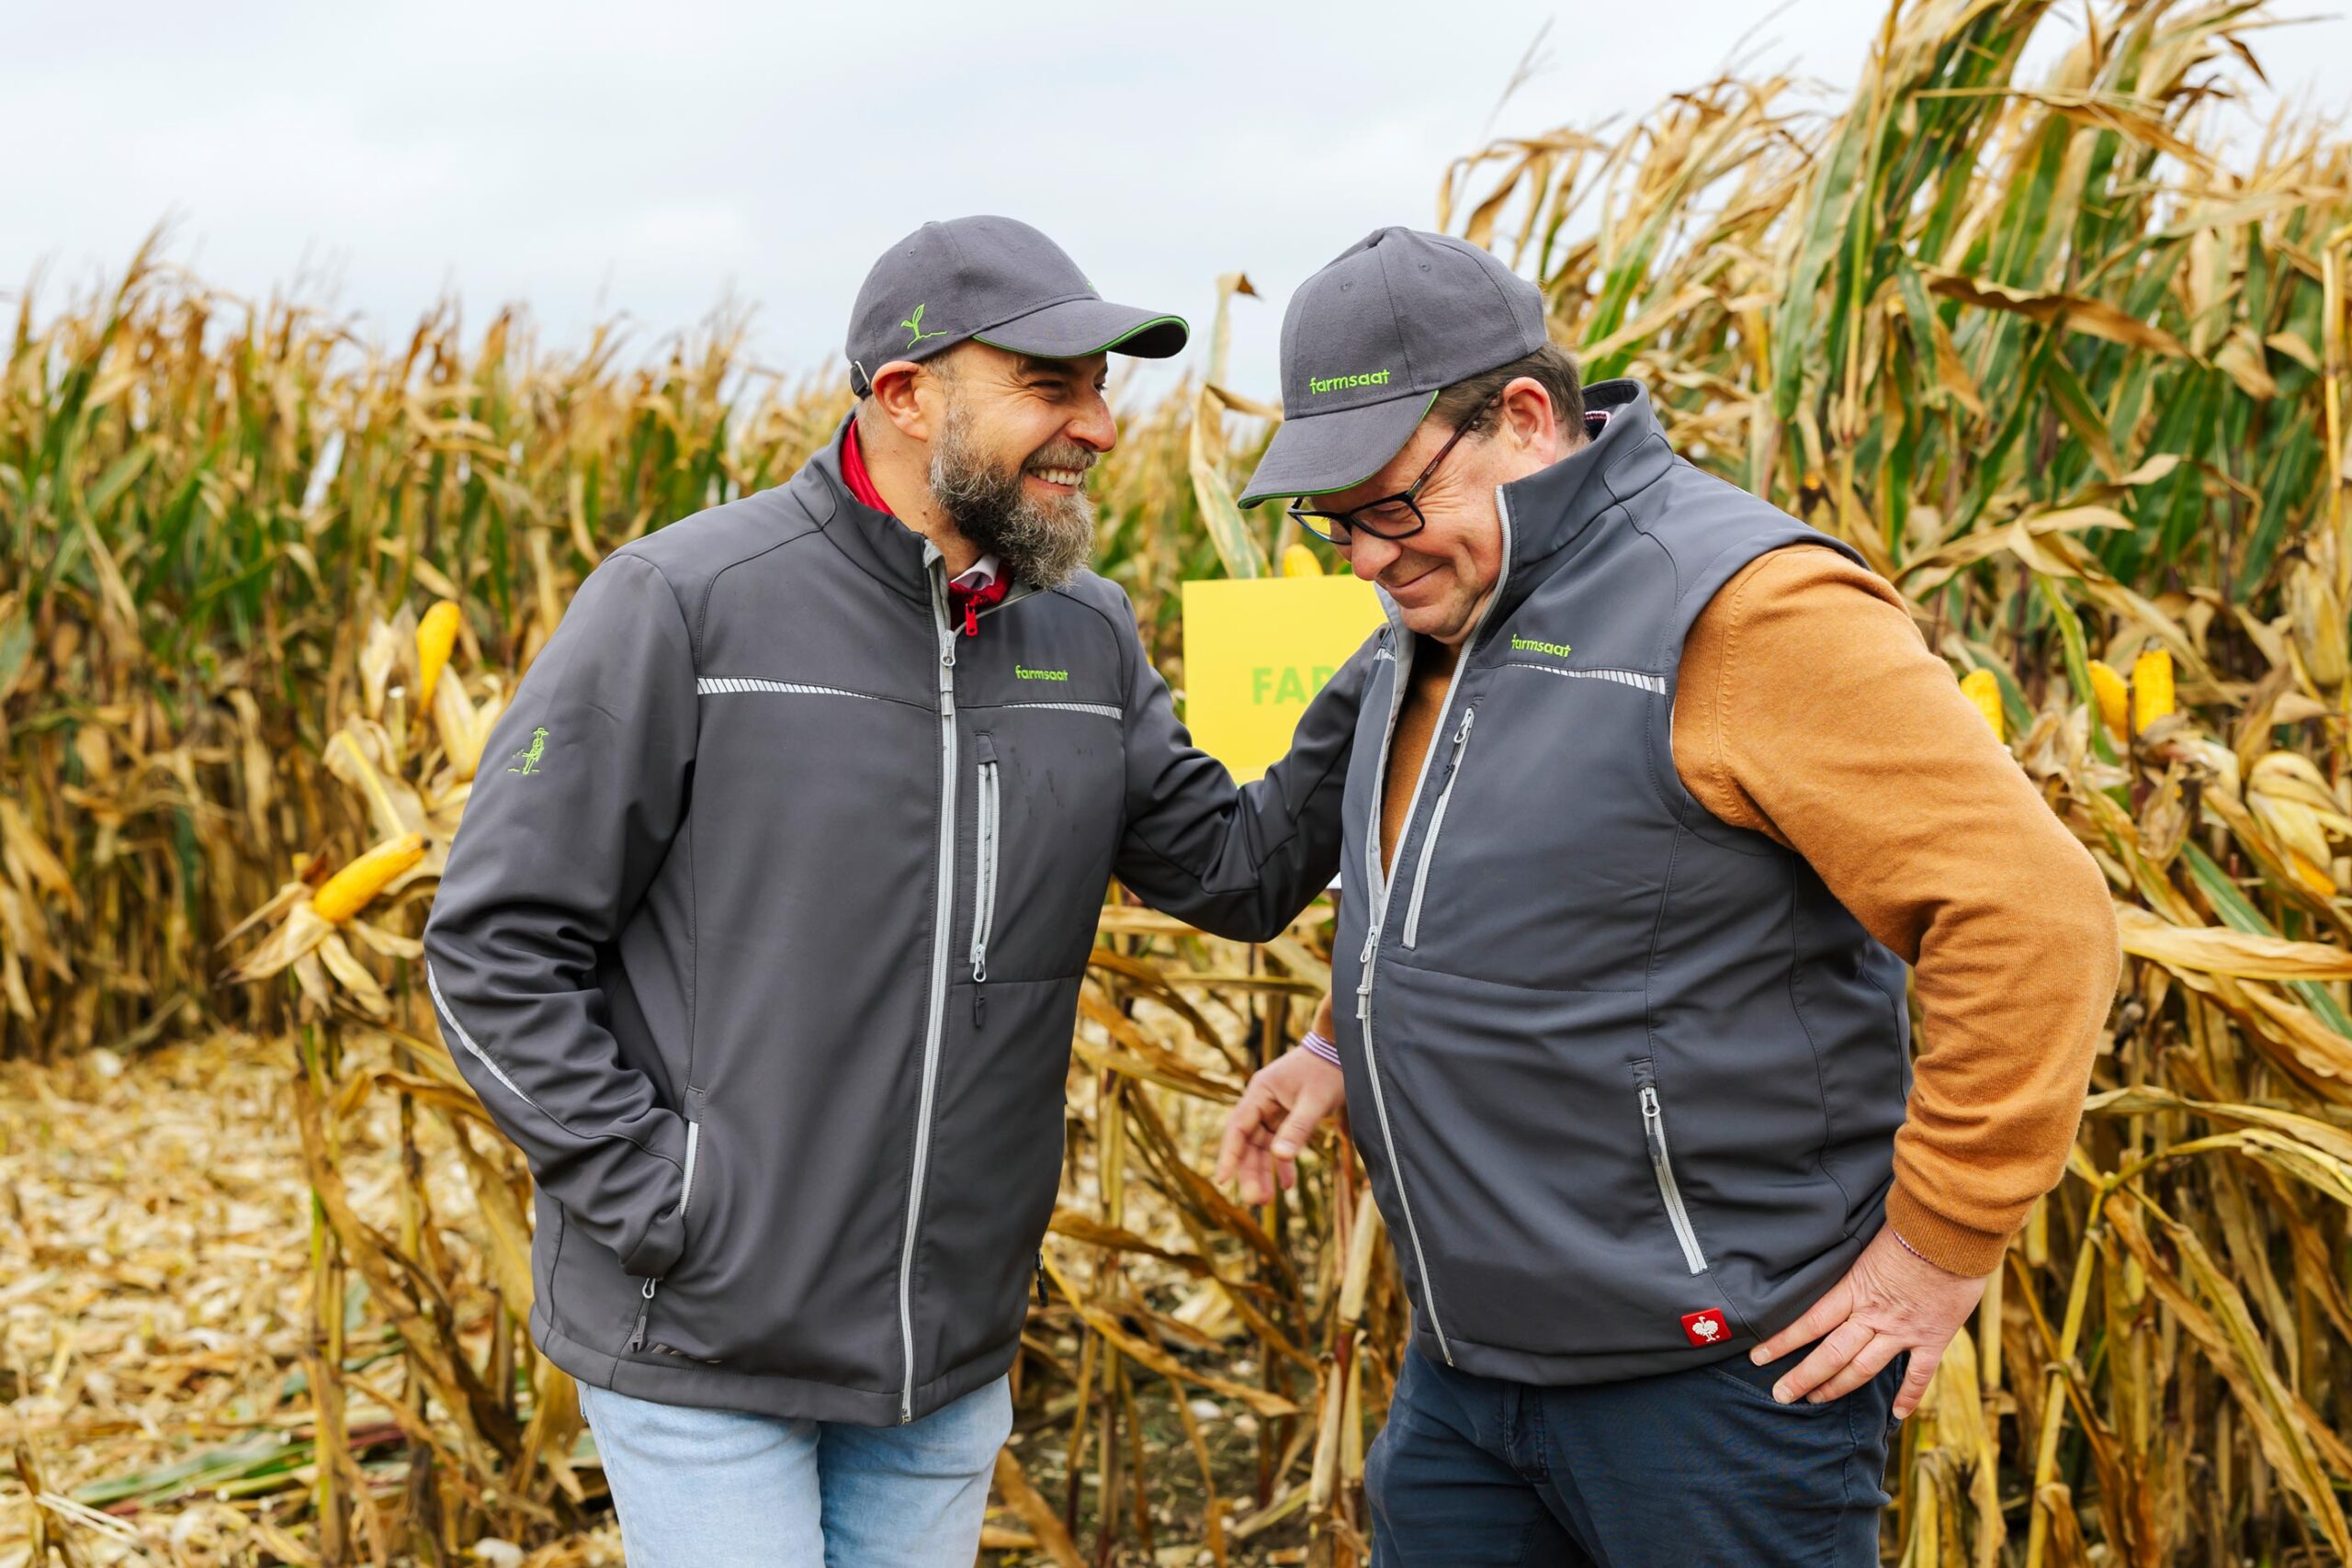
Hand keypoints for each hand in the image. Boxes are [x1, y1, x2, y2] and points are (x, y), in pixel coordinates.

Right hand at [1217, 1043, 1345, 1204]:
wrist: (1343, 1050)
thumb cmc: (1328, 1070)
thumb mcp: (1315, 1101)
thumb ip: (1297, 1129)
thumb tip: (1279, 1158)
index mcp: (1261, 1092)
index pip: (1238, 1128)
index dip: (1229, 1155)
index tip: (1222, 1180)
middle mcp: (1262, 1101)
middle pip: (1249, 1142)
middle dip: (1250, 1172)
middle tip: (1256, 1201)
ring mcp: (1274, 1109)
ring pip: (1262, 1146)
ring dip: (1264, 1171)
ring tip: (1267, 1200)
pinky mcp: (1287, 1115)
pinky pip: (1279, 1142)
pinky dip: (1283, 1163)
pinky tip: (1286, 1184)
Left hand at [1749, 1224, 1987, 1417]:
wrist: (1954, 1233)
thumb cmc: (1911, 1226)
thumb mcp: (1868, 1240)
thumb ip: (1850, 1261)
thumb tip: (1825, 1255)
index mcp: (1854, 1289)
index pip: (1809, 1321)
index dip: (1782, 1342)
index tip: (1758, 1357)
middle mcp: (1874, 1316)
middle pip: (1831, 1354)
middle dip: (1803, 1377)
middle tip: (1781, 1395)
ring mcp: (1903, 1331)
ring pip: (1864, 1368)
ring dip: (1838, 1388)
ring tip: (1816, 1400)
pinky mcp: (1933, 1338)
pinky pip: (1919, 1375)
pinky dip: (1908, 1397)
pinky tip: (1895, 1416)